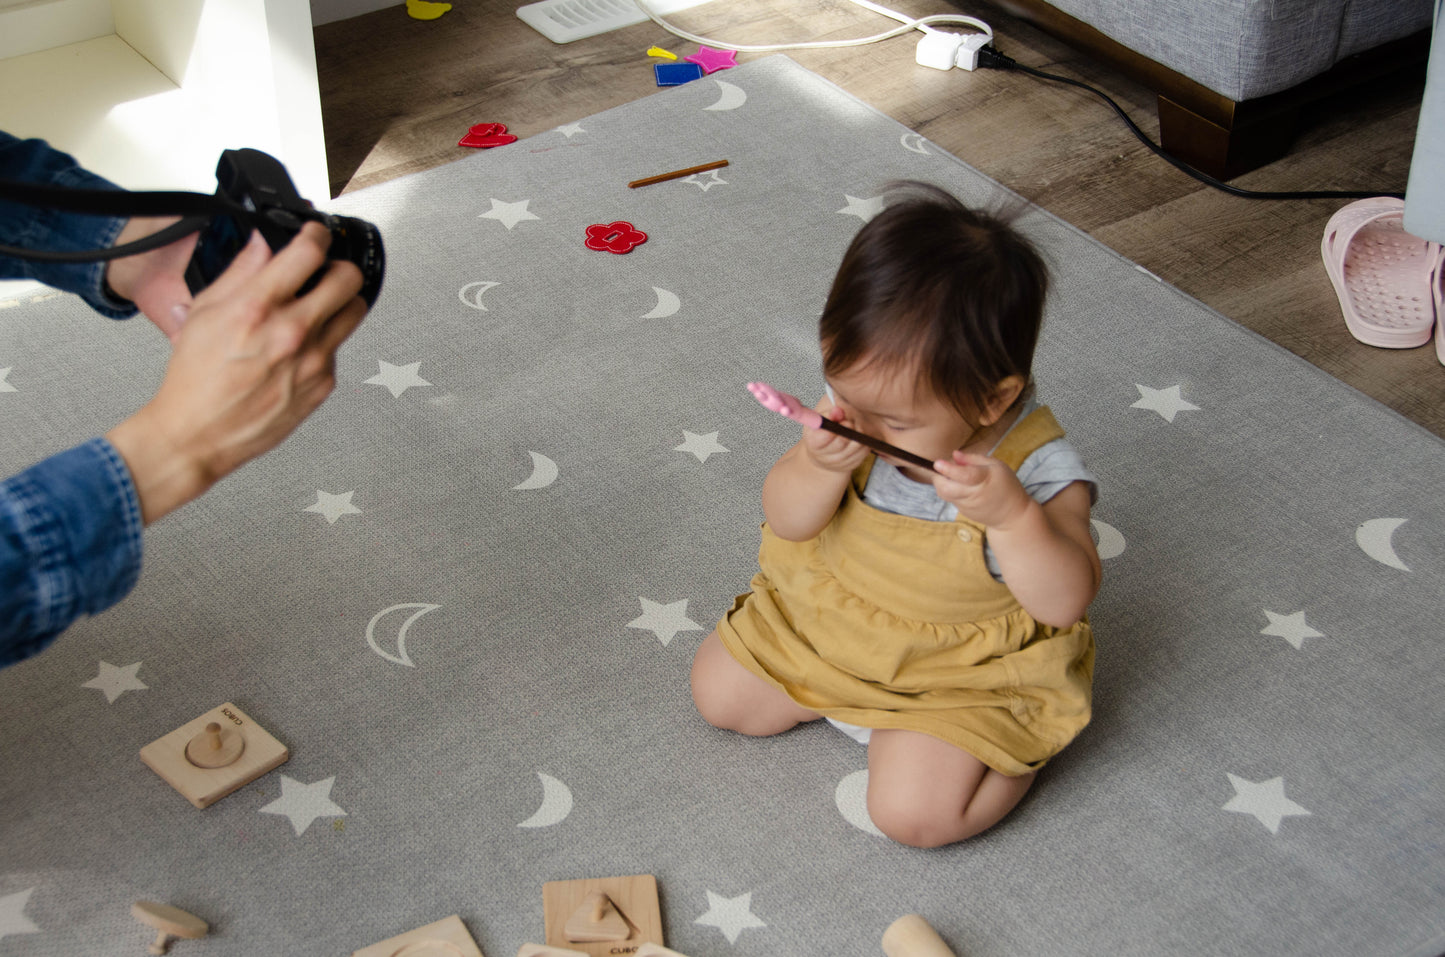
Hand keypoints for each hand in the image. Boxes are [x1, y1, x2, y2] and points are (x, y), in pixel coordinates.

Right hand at [105, 222, 367, 523]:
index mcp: (259, 307)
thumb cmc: (194, 379)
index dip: (316, 233)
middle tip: (323, 270)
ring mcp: (314, 360)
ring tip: (317, 305)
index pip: (309, 251)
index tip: (314, 233)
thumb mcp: (205, 312)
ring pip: (354, 311)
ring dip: (340, 301)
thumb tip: (263, 243)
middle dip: (337, 266)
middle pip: (348, 278)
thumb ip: (241, 272)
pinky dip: (324, 340)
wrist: (198, 433)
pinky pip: (338, 348)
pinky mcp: (324, 384)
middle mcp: (292, 332)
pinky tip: (298, 347)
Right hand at [799, 397, 869, 474]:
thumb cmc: (821, 432)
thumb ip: (829, 414)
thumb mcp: (821, 421)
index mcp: (814, 443)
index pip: (826, 436)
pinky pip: (863, 451)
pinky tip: (858, 437)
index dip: (836, 426)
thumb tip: (838, 410)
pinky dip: (863, 441)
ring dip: (858, 434)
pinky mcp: (851, 465)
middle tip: (850, 422)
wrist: (823, 454)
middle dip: (848, 428)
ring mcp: (839, 464)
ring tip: (854, 428)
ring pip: (855, 446)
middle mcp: (824, 457)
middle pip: (842, 442)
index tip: (840, 420)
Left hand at [932, 450, 1032, 528]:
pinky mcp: (964, 512)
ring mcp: (967, 506)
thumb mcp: (996, 466)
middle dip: (938, 478)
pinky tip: (961, 487)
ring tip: (952, 476)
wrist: (1013, 516)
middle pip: (946, 489)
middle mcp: (974, 494)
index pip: (964, 475)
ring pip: (945, 494)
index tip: (937, 463)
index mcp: (985, 479)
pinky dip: (950, 491)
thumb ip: (973, 459)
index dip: (949, 469)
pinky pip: (951, 499)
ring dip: (942, 483)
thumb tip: (954, 454)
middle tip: (940, 468)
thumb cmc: (1006, 485)